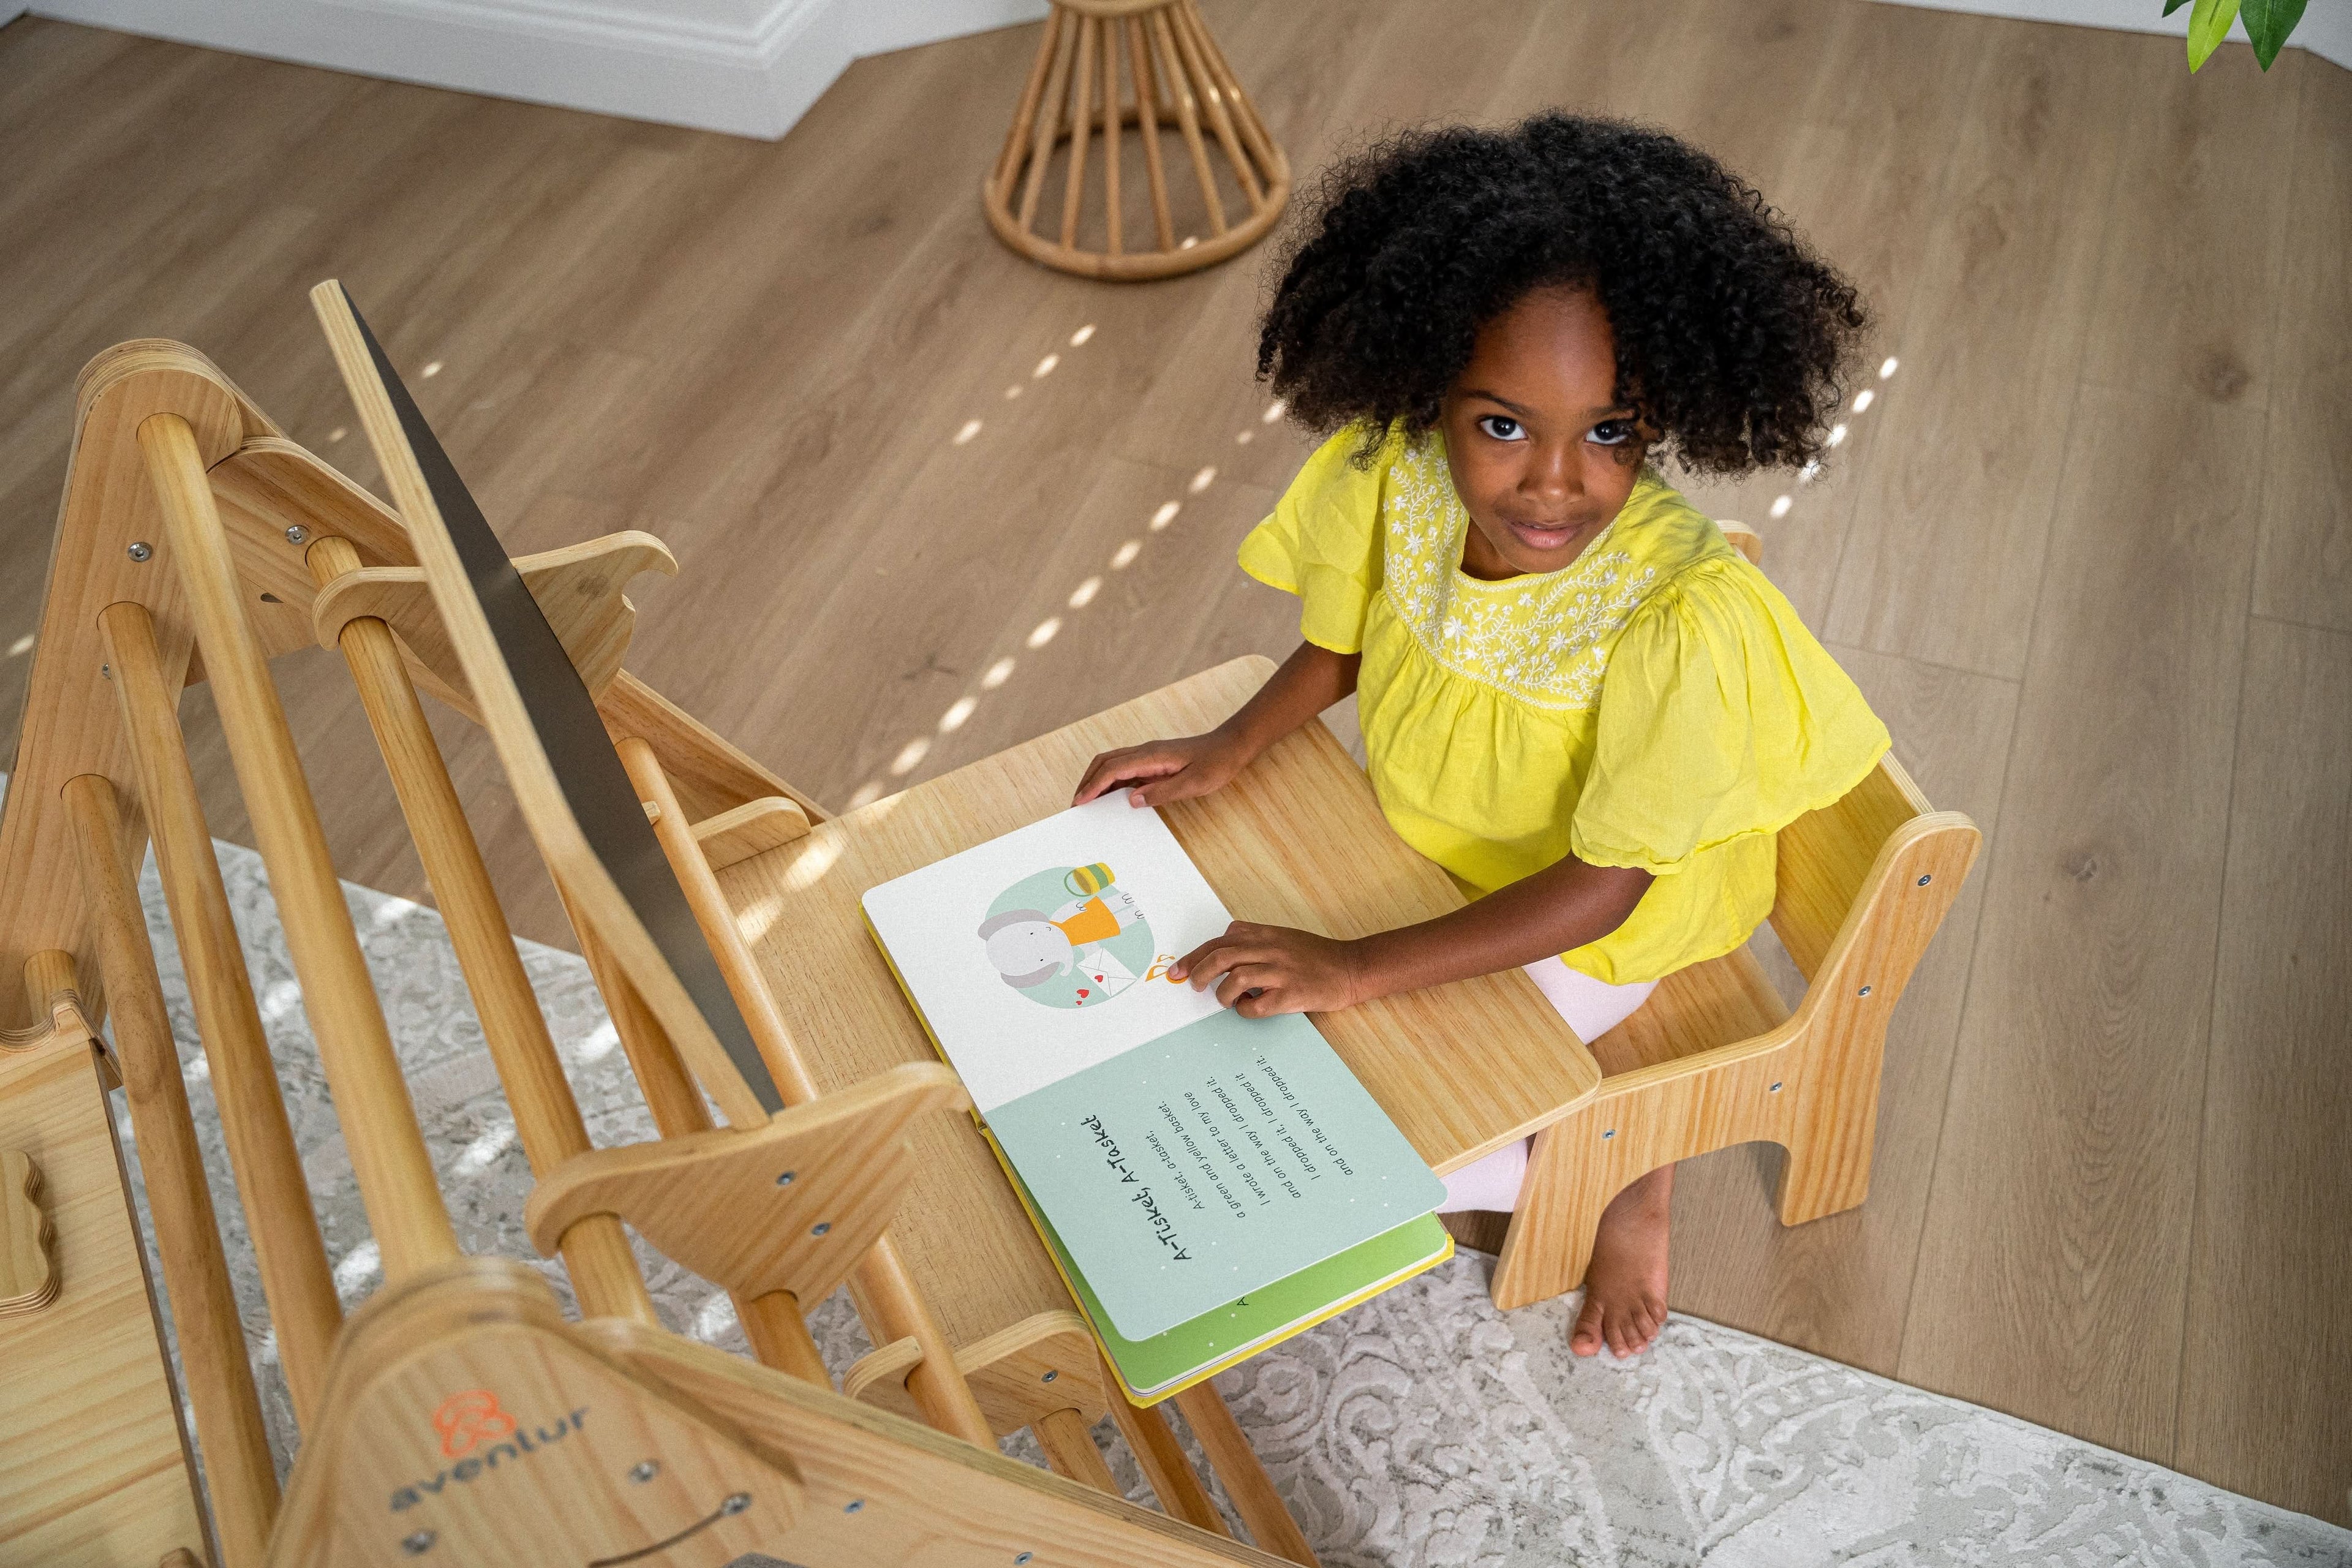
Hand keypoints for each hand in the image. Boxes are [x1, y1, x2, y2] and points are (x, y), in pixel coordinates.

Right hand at [1072, 731, 1246, 807]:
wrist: (1230, 747)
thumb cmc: (1215, 764)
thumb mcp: (1193, 784)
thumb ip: (1162, 792)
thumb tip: (1132, 800)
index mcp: (1152, 756)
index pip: (1113, 769)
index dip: (1094, 785)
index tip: (1080, 802)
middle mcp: (1145, 752)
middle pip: (1105, 762)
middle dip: (1087, 781)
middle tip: (1076, 805)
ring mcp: (1148, 755)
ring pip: (1112, 764)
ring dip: (1096, 780)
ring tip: (1087, 802)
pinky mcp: (1152, 761)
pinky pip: (1125, 769)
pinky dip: (1111, 782)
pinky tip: (1110, 797)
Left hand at [1170, 922, 1369, 1016]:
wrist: (1351, 968)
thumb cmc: (1316, 955)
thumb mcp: (1283, 936)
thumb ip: (1255, 937)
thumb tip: (1225, 946)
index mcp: (1267, 934)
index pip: (1221, 941)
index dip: (1196, 955)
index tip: (1180, 969)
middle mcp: (1272, 949)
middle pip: (1222, 956)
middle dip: (1199, 971)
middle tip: (1191, 985)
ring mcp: (1282, 972)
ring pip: (1236, 978)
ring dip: (1222, 993)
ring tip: (1223, 1000)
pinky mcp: (1292, 994)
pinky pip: (1257, 1005)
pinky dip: (1245, 1010)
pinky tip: (1247, 1008)